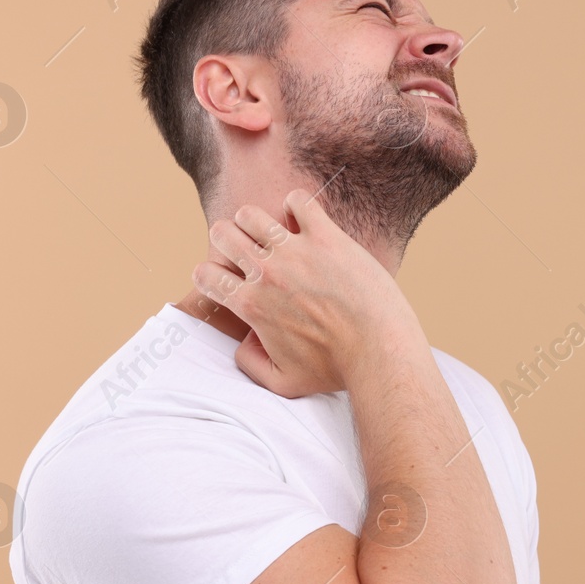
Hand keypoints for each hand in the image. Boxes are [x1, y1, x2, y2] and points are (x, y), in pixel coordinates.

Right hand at [191, 188, 422, 396]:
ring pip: (250, 214)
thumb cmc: (335, 369)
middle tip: (246, 252)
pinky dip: (296, 206)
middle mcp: (266, 272)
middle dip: (227, 241)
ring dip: (255, 221)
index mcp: (252, 304)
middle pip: (221, 234)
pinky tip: (305, 222)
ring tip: (272, 236)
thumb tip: (243, 343)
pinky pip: (298, 201)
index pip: (206, 275)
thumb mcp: (283, 382)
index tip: (226, 279)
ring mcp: (295, 250)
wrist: (379, 348)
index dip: (209, 276)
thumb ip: (250, 365)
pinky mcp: (326, 236)